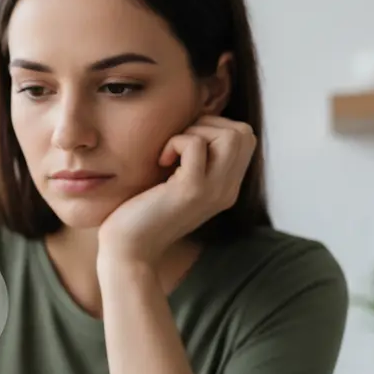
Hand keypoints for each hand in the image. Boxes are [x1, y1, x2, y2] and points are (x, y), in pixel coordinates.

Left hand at [97, 115, 255, 268]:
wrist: (128, 250)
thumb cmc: (142, 214)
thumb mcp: (176, 184)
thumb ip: (194, 161)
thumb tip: (193, 123)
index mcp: (225, 188)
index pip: (245, 139)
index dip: (215, 127)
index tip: (185, 143)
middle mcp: (226, 190)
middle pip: (244, 133)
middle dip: (209, 124)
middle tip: (179, 144)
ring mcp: (212, 191)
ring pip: (231, 135)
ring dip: (195, 132)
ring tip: (171, 153)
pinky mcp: (191, 190)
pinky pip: (196, 144)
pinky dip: (175, 142)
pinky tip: (160, 161)